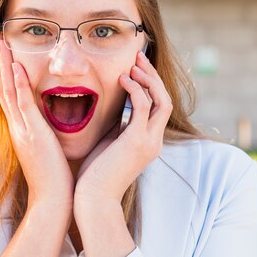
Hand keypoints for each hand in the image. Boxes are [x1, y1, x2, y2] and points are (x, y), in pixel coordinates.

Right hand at [0, 33, 73, 209]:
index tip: (3, 48)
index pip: (9, 92)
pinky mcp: (32, 135)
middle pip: (2, 85)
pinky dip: (19, 86)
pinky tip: (18, 67)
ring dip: (4, 65)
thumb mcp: (47, 146)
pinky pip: (23, 106)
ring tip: (0, 42)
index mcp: (20, 127)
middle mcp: (16, 125)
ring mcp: (22, 129)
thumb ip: (45, 128)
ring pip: (8, 90)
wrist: (53, 199)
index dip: (4, 69)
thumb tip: (54, 115)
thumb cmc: (55, 175)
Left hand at [74, 50, 172, 205]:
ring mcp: (148, 141)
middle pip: (164, 99)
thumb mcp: (109, 144)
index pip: (158, 106)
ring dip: (147, 78)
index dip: (150, 84)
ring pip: (160, 100)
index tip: (136, 67)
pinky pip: (142, 107)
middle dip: (153, 76)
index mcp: (148, 142)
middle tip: (138, 57)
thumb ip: (117, 126)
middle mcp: (154, 141)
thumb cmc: (95, 175)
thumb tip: (112, 105)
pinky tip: (122, 79)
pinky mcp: (137, 141)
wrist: (93, 200)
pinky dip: (135, 89)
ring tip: (133, 63)